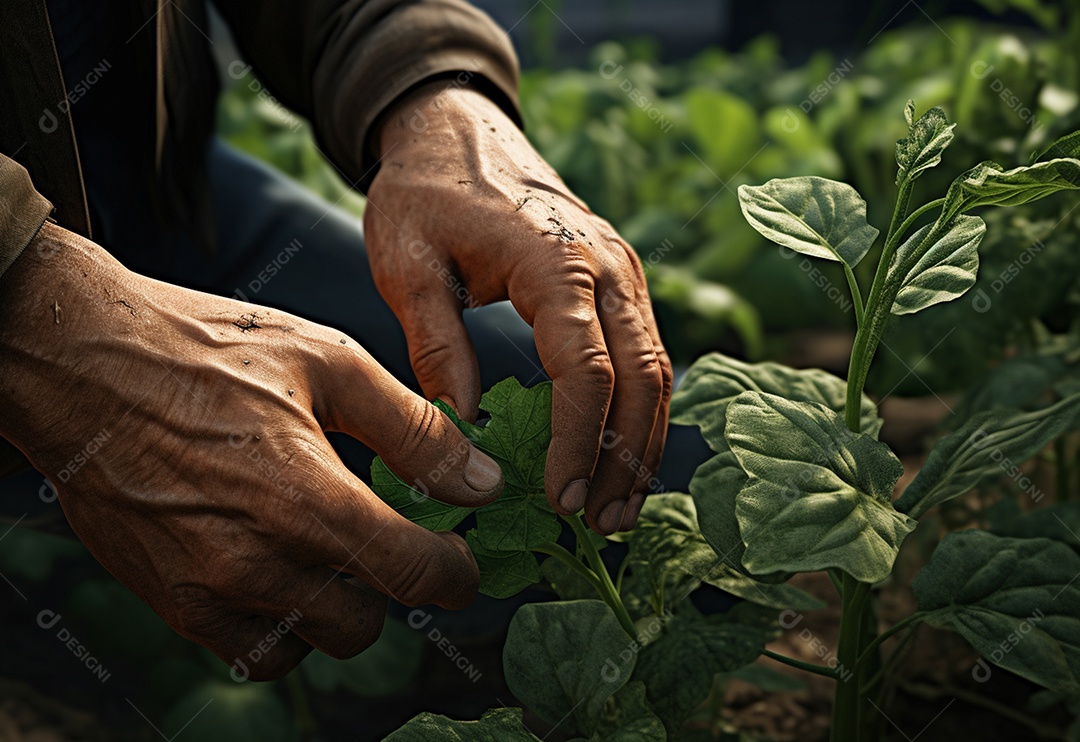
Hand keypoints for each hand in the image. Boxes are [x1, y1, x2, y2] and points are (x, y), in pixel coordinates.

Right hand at [0, 223, 503, 679]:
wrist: (81, 361)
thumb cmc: (206, 350)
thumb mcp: (328, 363)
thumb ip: (414, 430)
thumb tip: (481, 482)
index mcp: (304, 498)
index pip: (412, 575)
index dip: (454, 573)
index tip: (460, 559)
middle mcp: (256, 561)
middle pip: (366, 622)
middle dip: (391, 584)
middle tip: (387, 538)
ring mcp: (207, 590)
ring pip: (311, 645)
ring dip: (336, 608)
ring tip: (326, 548)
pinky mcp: (169, 602)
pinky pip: (252, 652)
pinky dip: (281, 625)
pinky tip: (279, 567)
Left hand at [365, 83, 671, 535]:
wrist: (457, 130)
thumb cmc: (426, 193)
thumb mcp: (407, 264)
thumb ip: (437, 344)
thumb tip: (466, 427)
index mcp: (556, 261)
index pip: (585, 370)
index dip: (576, 443)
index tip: (557, 502)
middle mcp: (607, 266)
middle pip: (641, 377)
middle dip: (624, 458)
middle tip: (599, 525)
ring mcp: (622, 271)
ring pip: (657, 369)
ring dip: (642, 443)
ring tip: (617, 510)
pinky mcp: (620, 280)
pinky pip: (645, 352)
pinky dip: (639, 410)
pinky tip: (619, 456)